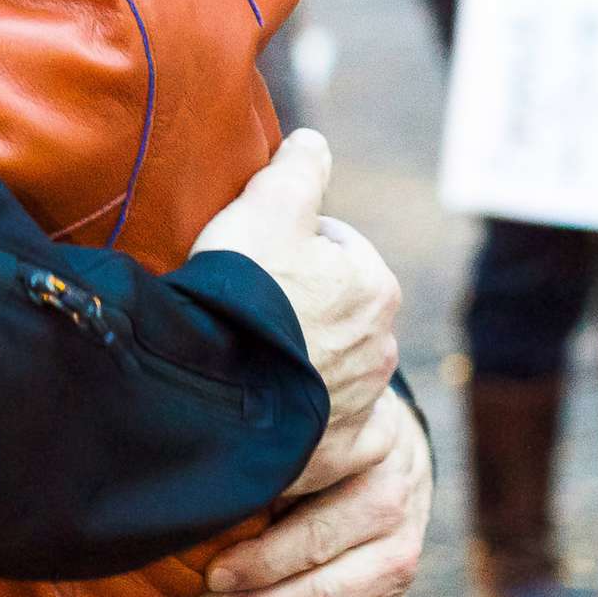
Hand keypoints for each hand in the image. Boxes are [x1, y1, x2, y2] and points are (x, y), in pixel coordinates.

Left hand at [180, 388, 431, 596]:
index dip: (258, 560)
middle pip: (318, 593)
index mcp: (379, 486)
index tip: (210, 574)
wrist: (393, 457)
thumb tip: (212, 500)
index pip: (314, 536)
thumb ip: (279, 468)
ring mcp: (399, 584)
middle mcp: (397, 540)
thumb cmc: (332, 446)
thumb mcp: (315, 438)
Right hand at [192, 131, 400, 427]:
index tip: (254, 257)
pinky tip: (279, 412)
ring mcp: (361, 406)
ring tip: (248, 357)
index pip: (337, 249)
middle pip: (337, 311)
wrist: (215, 387)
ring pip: (335, 371)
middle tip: (247, 308)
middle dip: (303, 307)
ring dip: (303, 362)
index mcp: (375, 286)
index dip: (291, 246)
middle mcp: (382, 348)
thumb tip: (313, 143)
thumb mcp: (268, 203)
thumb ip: (299, 167)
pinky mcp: (337, 453)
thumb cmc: (244, 288)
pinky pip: (335, 435)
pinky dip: (315, 424)